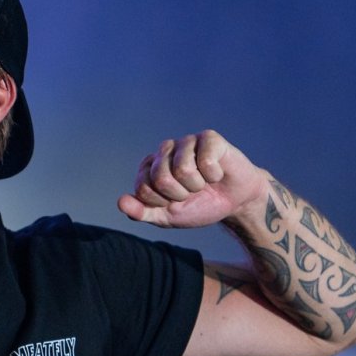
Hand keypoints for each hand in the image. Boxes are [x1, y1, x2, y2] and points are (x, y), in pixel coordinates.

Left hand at [118, 130, 266, 227]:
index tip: (174, 201)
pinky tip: (217, 173)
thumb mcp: (166, 217)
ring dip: (197, 185)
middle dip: (179, 195)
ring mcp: (186, 141)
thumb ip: (141, 212)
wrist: (234, 204)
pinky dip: (214, 175)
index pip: (142, 188)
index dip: (162, 202)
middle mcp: (165, 150)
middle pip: (160, 178)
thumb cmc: (198, 206)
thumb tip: (120, 202)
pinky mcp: (209, 138)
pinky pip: (205, 161)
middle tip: (191, 192)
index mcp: (150, 167)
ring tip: (204, 182)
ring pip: (182, 169)